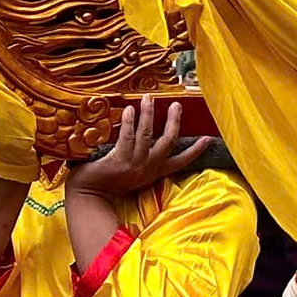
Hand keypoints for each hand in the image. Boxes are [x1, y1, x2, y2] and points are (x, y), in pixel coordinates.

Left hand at [68, 103, 209, 198]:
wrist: (87, 197)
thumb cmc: (106, 185)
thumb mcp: (131, 177)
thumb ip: (140, 162)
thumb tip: (148, 139)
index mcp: (153, 173)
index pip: (180, 162)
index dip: (195, 151)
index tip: (209, 139)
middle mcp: (147, 169)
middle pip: (168, 142)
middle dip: (173, 121)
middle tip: (176, 105)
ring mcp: (133, 165)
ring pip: (147, 134)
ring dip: (149, 114)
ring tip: (149, 99)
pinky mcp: (118, 161)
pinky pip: (127, 137)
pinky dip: (130, 121)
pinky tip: (131, 110)